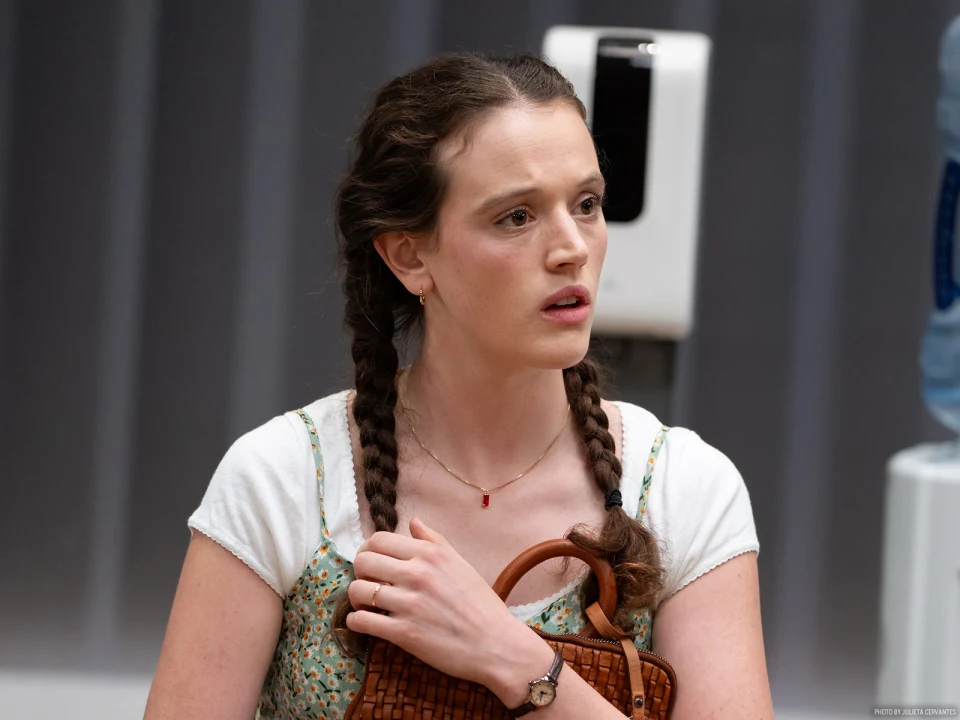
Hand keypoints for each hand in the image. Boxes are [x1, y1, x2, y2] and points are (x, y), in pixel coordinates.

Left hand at [345, 517, 553, 698]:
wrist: (496, 644)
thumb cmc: (480, 604)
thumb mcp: (459, 563)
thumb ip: (433, 540)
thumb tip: (412, 521)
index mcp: (429, 554)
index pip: (378, 540)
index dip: (368, 550)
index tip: (372, 562)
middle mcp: (417, 573)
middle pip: (363, 561)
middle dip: (360, 572)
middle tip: (369, 583)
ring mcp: (409, 603)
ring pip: (358, 590)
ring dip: (356, 598)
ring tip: (367, 605)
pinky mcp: (403, 633)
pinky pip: (361, 621)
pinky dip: (356, 622)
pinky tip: (365, 622)